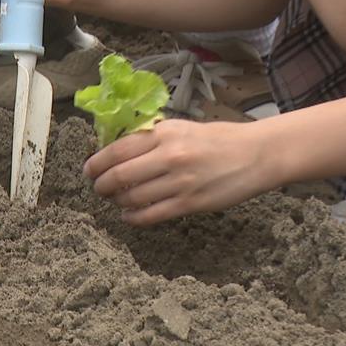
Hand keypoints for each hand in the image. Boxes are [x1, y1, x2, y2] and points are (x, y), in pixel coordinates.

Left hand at [83, 119, 275, 225]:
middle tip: (98, 189)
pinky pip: (151, 215)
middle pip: (118, 176)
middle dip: (101, 185)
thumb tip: (121, 150)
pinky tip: (130, 216)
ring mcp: (180, 182)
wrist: (257, 155)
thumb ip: (154, 138)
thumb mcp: (184, 128)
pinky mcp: (190, 203)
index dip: (96, 163)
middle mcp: (170, 156)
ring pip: (132, 198)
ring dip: (117, 202)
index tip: (89, 170)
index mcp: (165, 133)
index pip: (117, 149)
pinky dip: (133, 218)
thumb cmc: (221, 139)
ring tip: (116, 201)